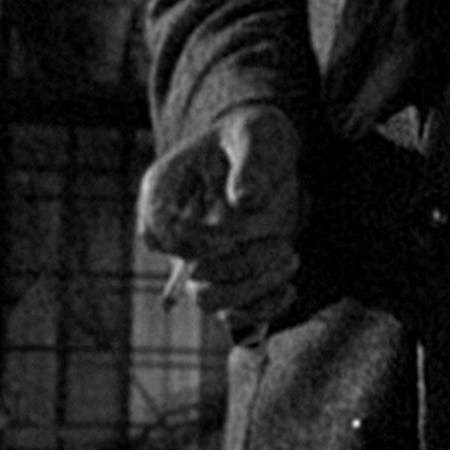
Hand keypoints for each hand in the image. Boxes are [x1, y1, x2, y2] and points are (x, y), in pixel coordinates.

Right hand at [135, 105, 305, 344]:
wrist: (268, 153)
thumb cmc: (256, 136)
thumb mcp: (256, 133)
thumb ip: (251, 161)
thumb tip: (246, 200)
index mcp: (163, 189)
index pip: (158, 230)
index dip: (196, 239)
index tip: (233, 233)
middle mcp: (174, 229)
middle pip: (189, 274)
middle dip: (239, 261)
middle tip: (282, 240)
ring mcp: (197, 257)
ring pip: (209, 301)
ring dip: (254, 286)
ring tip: (291, 256)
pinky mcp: (224, 277)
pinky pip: (232, 316)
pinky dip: (262, 309)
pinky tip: (290, 287)